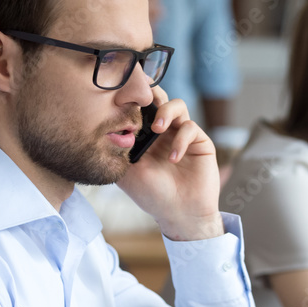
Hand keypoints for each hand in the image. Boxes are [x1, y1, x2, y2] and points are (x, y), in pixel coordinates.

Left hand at [117, 88, 222, 240]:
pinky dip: (180, 140)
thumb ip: (120, 149)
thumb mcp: (127, 172)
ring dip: (166, 112)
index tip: (122, 92)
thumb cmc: (152, 195)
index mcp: (145, 136)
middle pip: (159, 98)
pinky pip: (190, 128)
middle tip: (141, 100)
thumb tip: (108, 126)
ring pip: (177, 105)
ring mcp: (182, 135)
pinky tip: (173, 159)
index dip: (133, 97)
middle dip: (150, 94)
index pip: (140, 107)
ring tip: (158, 130)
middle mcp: (164, 132)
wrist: (179, 214)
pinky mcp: (199, 142)